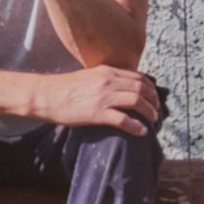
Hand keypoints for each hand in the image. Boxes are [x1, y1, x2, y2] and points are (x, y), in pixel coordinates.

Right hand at [30, 67, 160, 136]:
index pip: (138, 77)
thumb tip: (121, 87)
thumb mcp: (89, 76)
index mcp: (107, 71)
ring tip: (152, 121)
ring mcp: (103, 97)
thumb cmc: (65, 88)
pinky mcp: (97, 113)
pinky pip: (123, 119)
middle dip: (153, 101)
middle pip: (141, 88)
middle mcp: (108, 81)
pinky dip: (136, 126)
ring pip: (136, 102)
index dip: (150, 88)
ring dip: (148, 112)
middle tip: (156, 111)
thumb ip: (106, 79)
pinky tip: (141, 132)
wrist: (47, 95)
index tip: (154, 97)